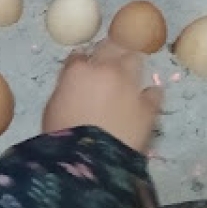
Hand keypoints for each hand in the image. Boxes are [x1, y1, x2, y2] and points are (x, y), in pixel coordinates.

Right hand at [41, 39, 163, 153]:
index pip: (79, 56)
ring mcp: (130, 85)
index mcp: (78, 71)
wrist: (90, 160)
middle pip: (111, 46)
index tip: (81, 70)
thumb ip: (66, 90)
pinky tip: (144, 102)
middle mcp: (106, 70)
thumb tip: (74, 88)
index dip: (81, 63)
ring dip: (130, 66)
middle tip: (107, 65)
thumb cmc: (61, 137)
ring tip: (127, 79)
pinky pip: (153, 91)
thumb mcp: (53, 108)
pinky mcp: (148, 104)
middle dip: (109, 52)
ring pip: (135, 60)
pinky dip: (148, 95)